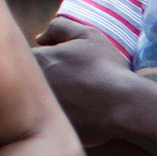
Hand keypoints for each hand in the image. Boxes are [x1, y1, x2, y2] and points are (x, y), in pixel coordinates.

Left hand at [32, 28, 136, 143]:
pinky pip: (51, 121)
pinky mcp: (48, 127)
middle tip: (75, 84)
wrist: (124, 105)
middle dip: (51, 80)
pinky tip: (82, 114)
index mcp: (36, 60)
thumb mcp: (88, 36)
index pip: (32, 58)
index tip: (69, 67)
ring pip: (41, 101)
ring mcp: (39, 108)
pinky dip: (64, 116)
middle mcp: (32, 84)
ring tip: (80, 99)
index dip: (51, 61)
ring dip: (56, 98)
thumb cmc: (107, 68)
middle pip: (35, 80)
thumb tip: (40, 38)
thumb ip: (59, 27)